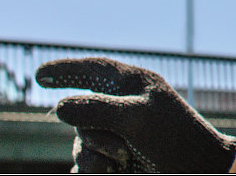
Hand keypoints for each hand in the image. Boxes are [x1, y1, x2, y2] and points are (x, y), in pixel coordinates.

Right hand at [36, 57, 235, 172]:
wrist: (195, 171)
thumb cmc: (173, 140)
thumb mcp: (135, 119)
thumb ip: (96, 110)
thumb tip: (58, 107)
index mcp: (134, 85)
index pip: (94, 70)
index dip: (66, 70)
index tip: (39, 74)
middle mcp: (124, 105)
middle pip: (81, 114)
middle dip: (94, 135)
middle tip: (122, 149)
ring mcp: (120, 133)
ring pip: (82, 143)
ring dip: (97, 157)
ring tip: (124, 163)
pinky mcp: (117, 158)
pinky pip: (86, 163)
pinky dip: (94, 169)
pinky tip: (111, 172)